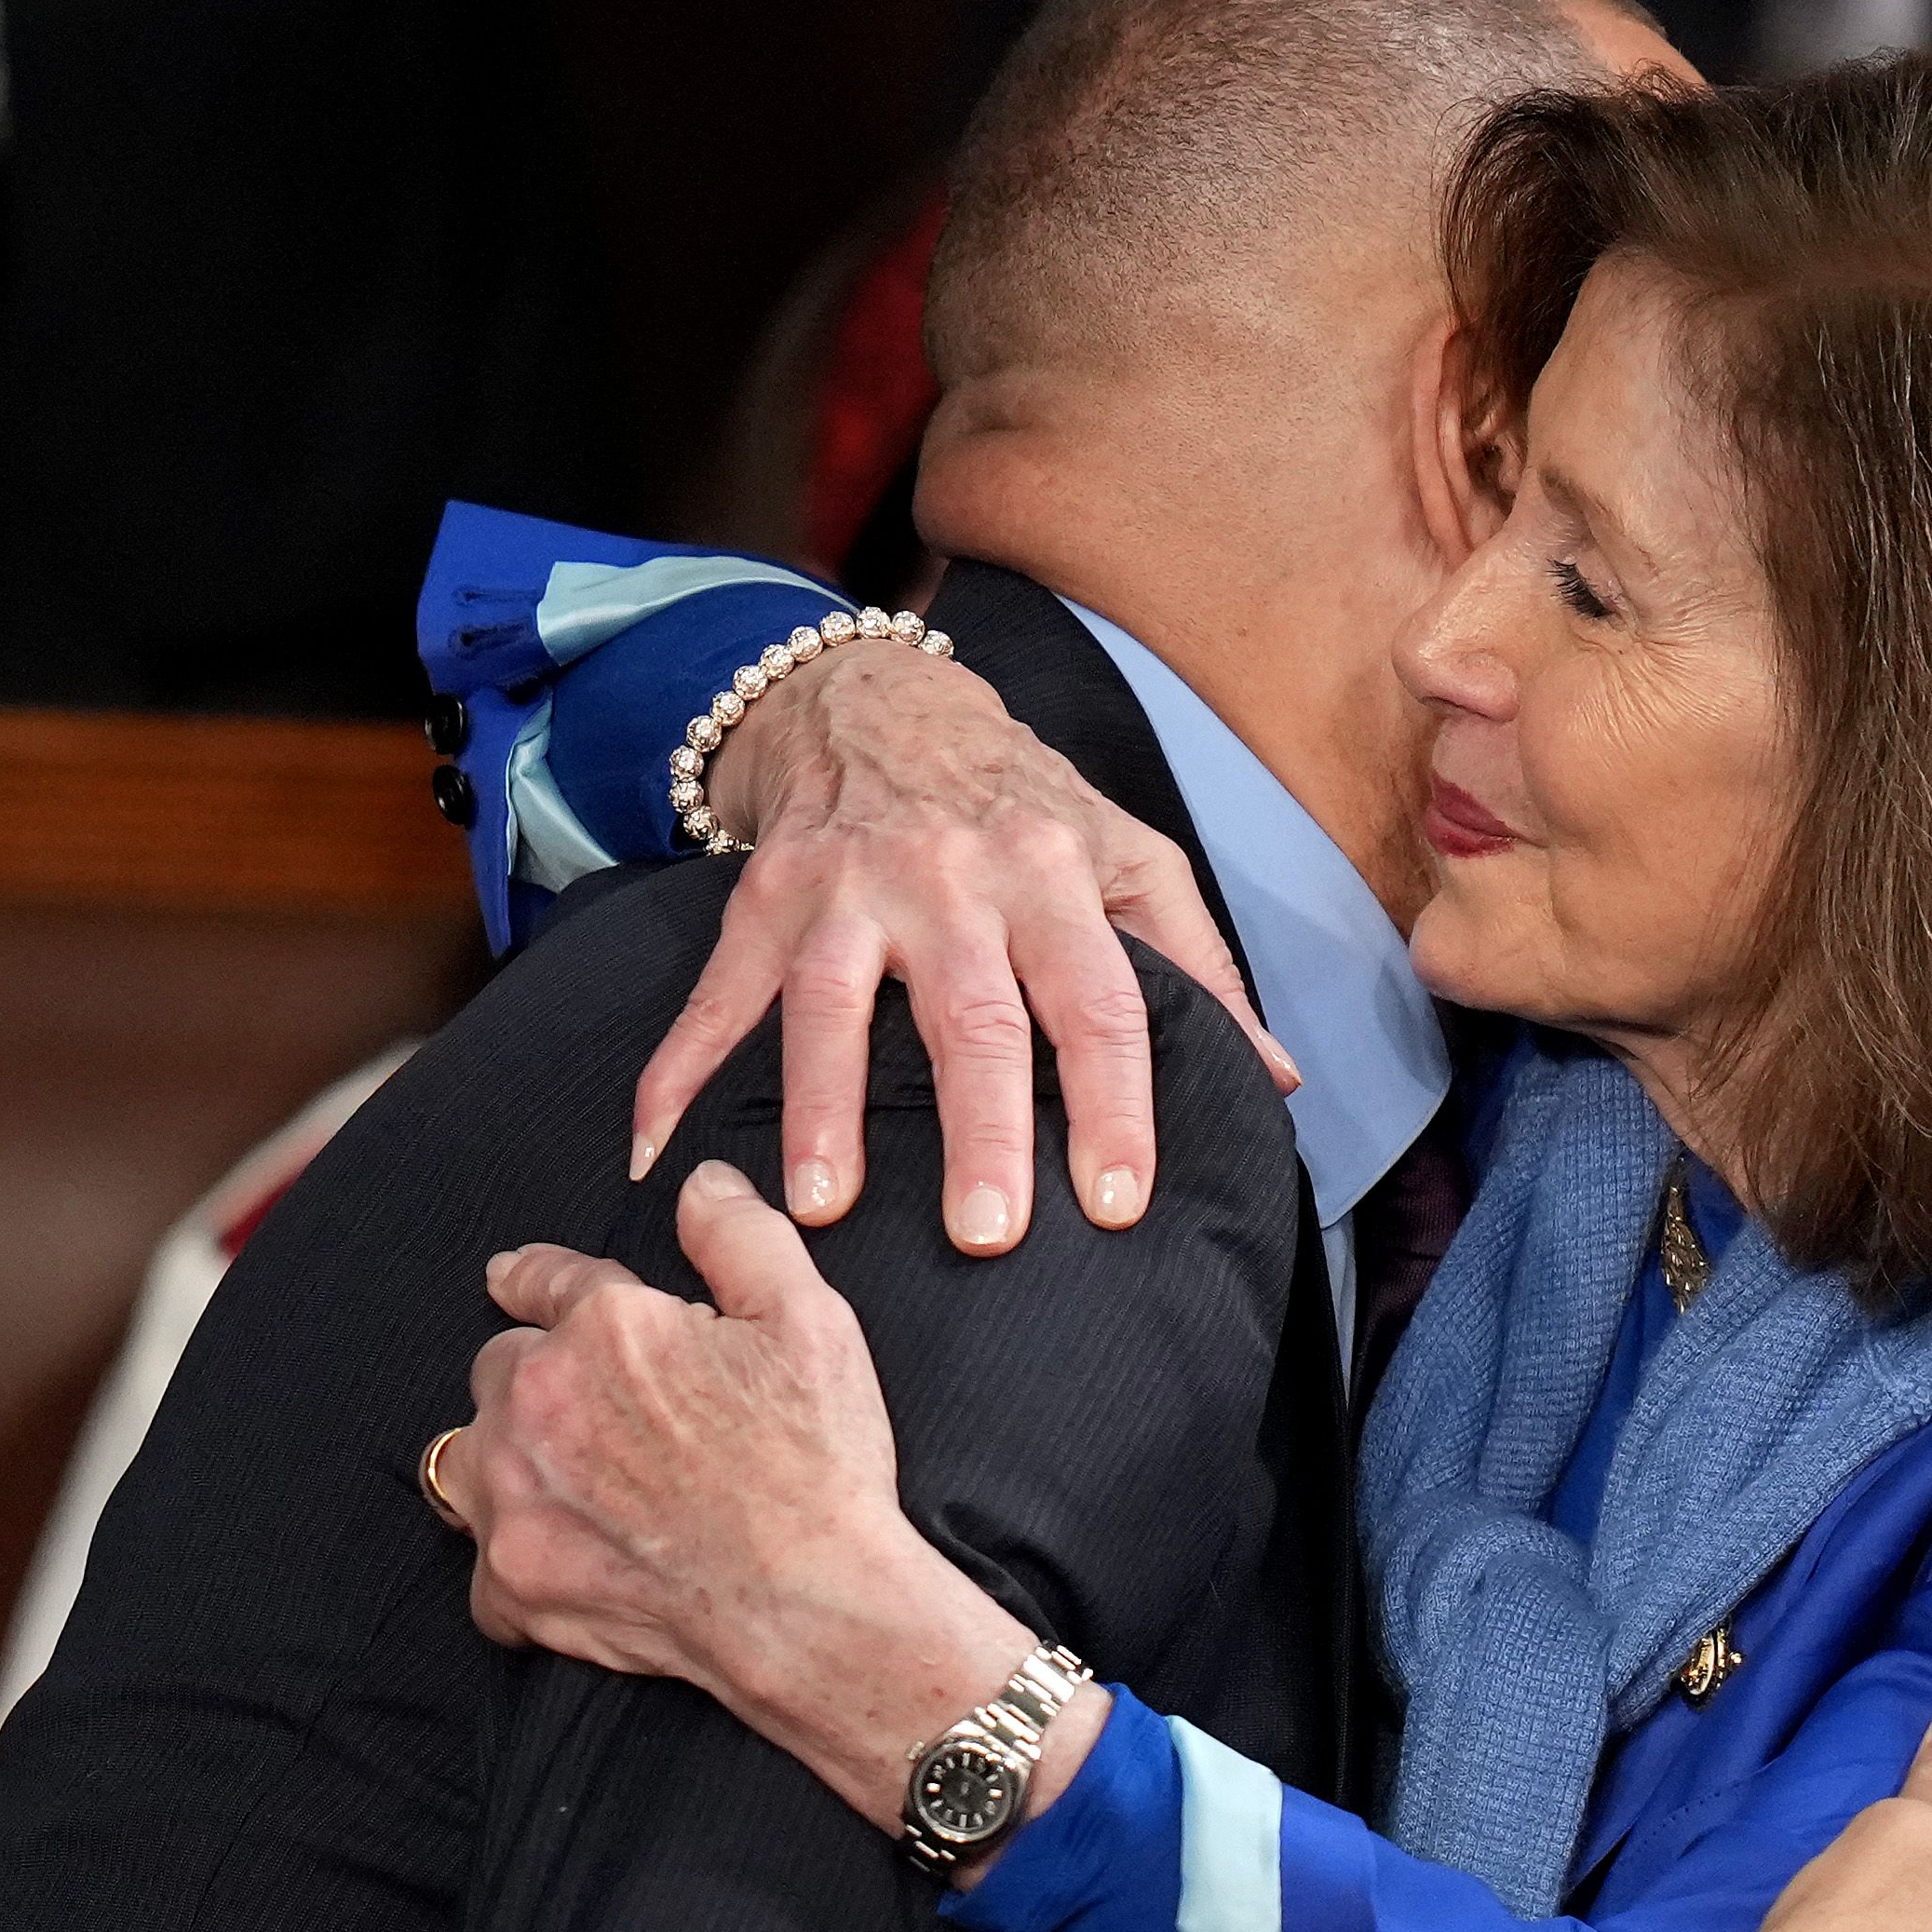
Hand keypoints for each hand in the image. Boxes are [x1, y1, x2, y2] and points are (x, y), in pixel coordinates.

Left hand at [440, 1164, 1067, 1827]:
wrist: (812, 1606)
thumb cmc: (819, 1465)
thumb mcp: (809, 1318)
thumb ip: (741, 1234)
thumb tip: (699, 1182)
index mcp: (606, 1327)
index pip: (544, 1279)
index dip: (535, 1277)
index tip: (512, 1278)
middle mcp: (539, 1402)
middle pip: (499, 1366)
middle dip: (537, 1376)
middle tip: (593, 1408)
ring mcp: (514, 1496)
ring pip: (470, 1456)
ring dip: (508, 1459)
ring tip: (561, 1479)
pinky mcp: (512, 1582)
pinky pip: (482, 1563)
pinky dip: (517, 1561)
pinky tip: (568, 1558)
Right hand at [629, 642, 1297, 1250]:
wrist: (882, 700)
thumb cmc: (1023, 803)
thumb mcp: (1130, 857)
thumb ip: (1202, 969)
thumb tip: (1278, 1081)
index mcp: (1054, 874)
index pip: (1101, 1001)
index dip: (1116, 1101)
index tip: (1119, 1200)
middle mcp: (950, 879)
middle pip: (971, 1017)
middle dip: (980, 1126)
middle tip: (987, 1231)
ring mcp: (845, 890)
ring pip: (831, 1006)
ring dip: (821, 1108)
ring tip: (820, 1207)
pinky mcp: (763, 903)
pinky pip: (716, 996)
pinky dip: (677, 1070)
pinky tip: (654, 1150)